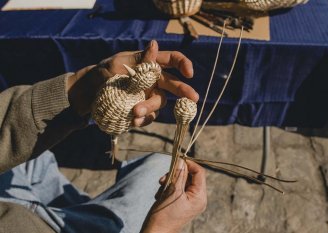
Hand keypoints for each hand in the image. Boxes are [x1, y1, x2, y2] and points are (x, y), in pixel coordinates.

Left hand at [67, 40, 198, 126]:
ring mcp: (148, 96)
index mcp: (150, 63)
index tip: (189, 73)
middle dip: (184, 91)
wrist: (88, 94)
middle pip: (173, 84)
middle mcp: (153, 80)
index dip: (183, 64)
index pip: (172, 60)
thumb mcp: (118, 63)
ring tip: (135, 112)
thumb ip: (139, 59)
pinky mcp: (142, 111)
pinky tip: (133, 120)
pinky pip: (149, 116)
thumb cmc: (103, 73)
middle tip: (193, 99)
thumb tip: (154, 44)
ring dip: (150, 108)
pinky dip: (143, 119)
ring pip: (159, 102)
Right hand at [141, 159, 206, 232]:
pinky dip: (169, 187)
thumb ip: (179, 175)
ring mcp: (190, 202)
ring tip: (160, 187)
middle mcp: (198, 199)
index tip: (176, 160)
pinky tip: (160, 194)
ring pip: (182, 181)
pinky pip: (178, 189)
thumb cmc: (164, 214)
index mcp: (200, 197)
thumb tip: (182, 161)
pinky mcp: (182, 203)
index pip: (199, 173)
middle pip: (191, 176)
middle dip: (176, 174)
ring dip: (170, 181)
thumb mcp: (172, 191)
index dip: (189, 164)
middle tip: (163, 178)